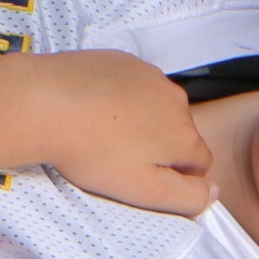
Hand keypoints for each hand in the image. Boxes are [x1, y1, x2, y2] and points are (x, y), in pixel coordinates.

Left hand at [13, 52, 212, 217]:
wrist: (45, 103)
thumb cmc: (92, 151)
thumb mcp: (143, 190)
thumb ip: (187, 197)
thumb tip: (214, 191)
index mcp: (185, 135)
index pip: (200, 164)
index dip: (175, 177)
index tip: (142, 178)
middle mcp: (176, 100)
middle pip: (180, 133)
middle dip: (158, 147)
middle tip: (118, 158)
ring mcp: (151, 76)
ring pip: (158, 107)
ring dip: (141, 120)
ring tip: (104, 132)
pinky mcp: (125, 61)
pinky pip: (135, 84)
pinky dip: (122, 97)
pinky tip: (95, 108)